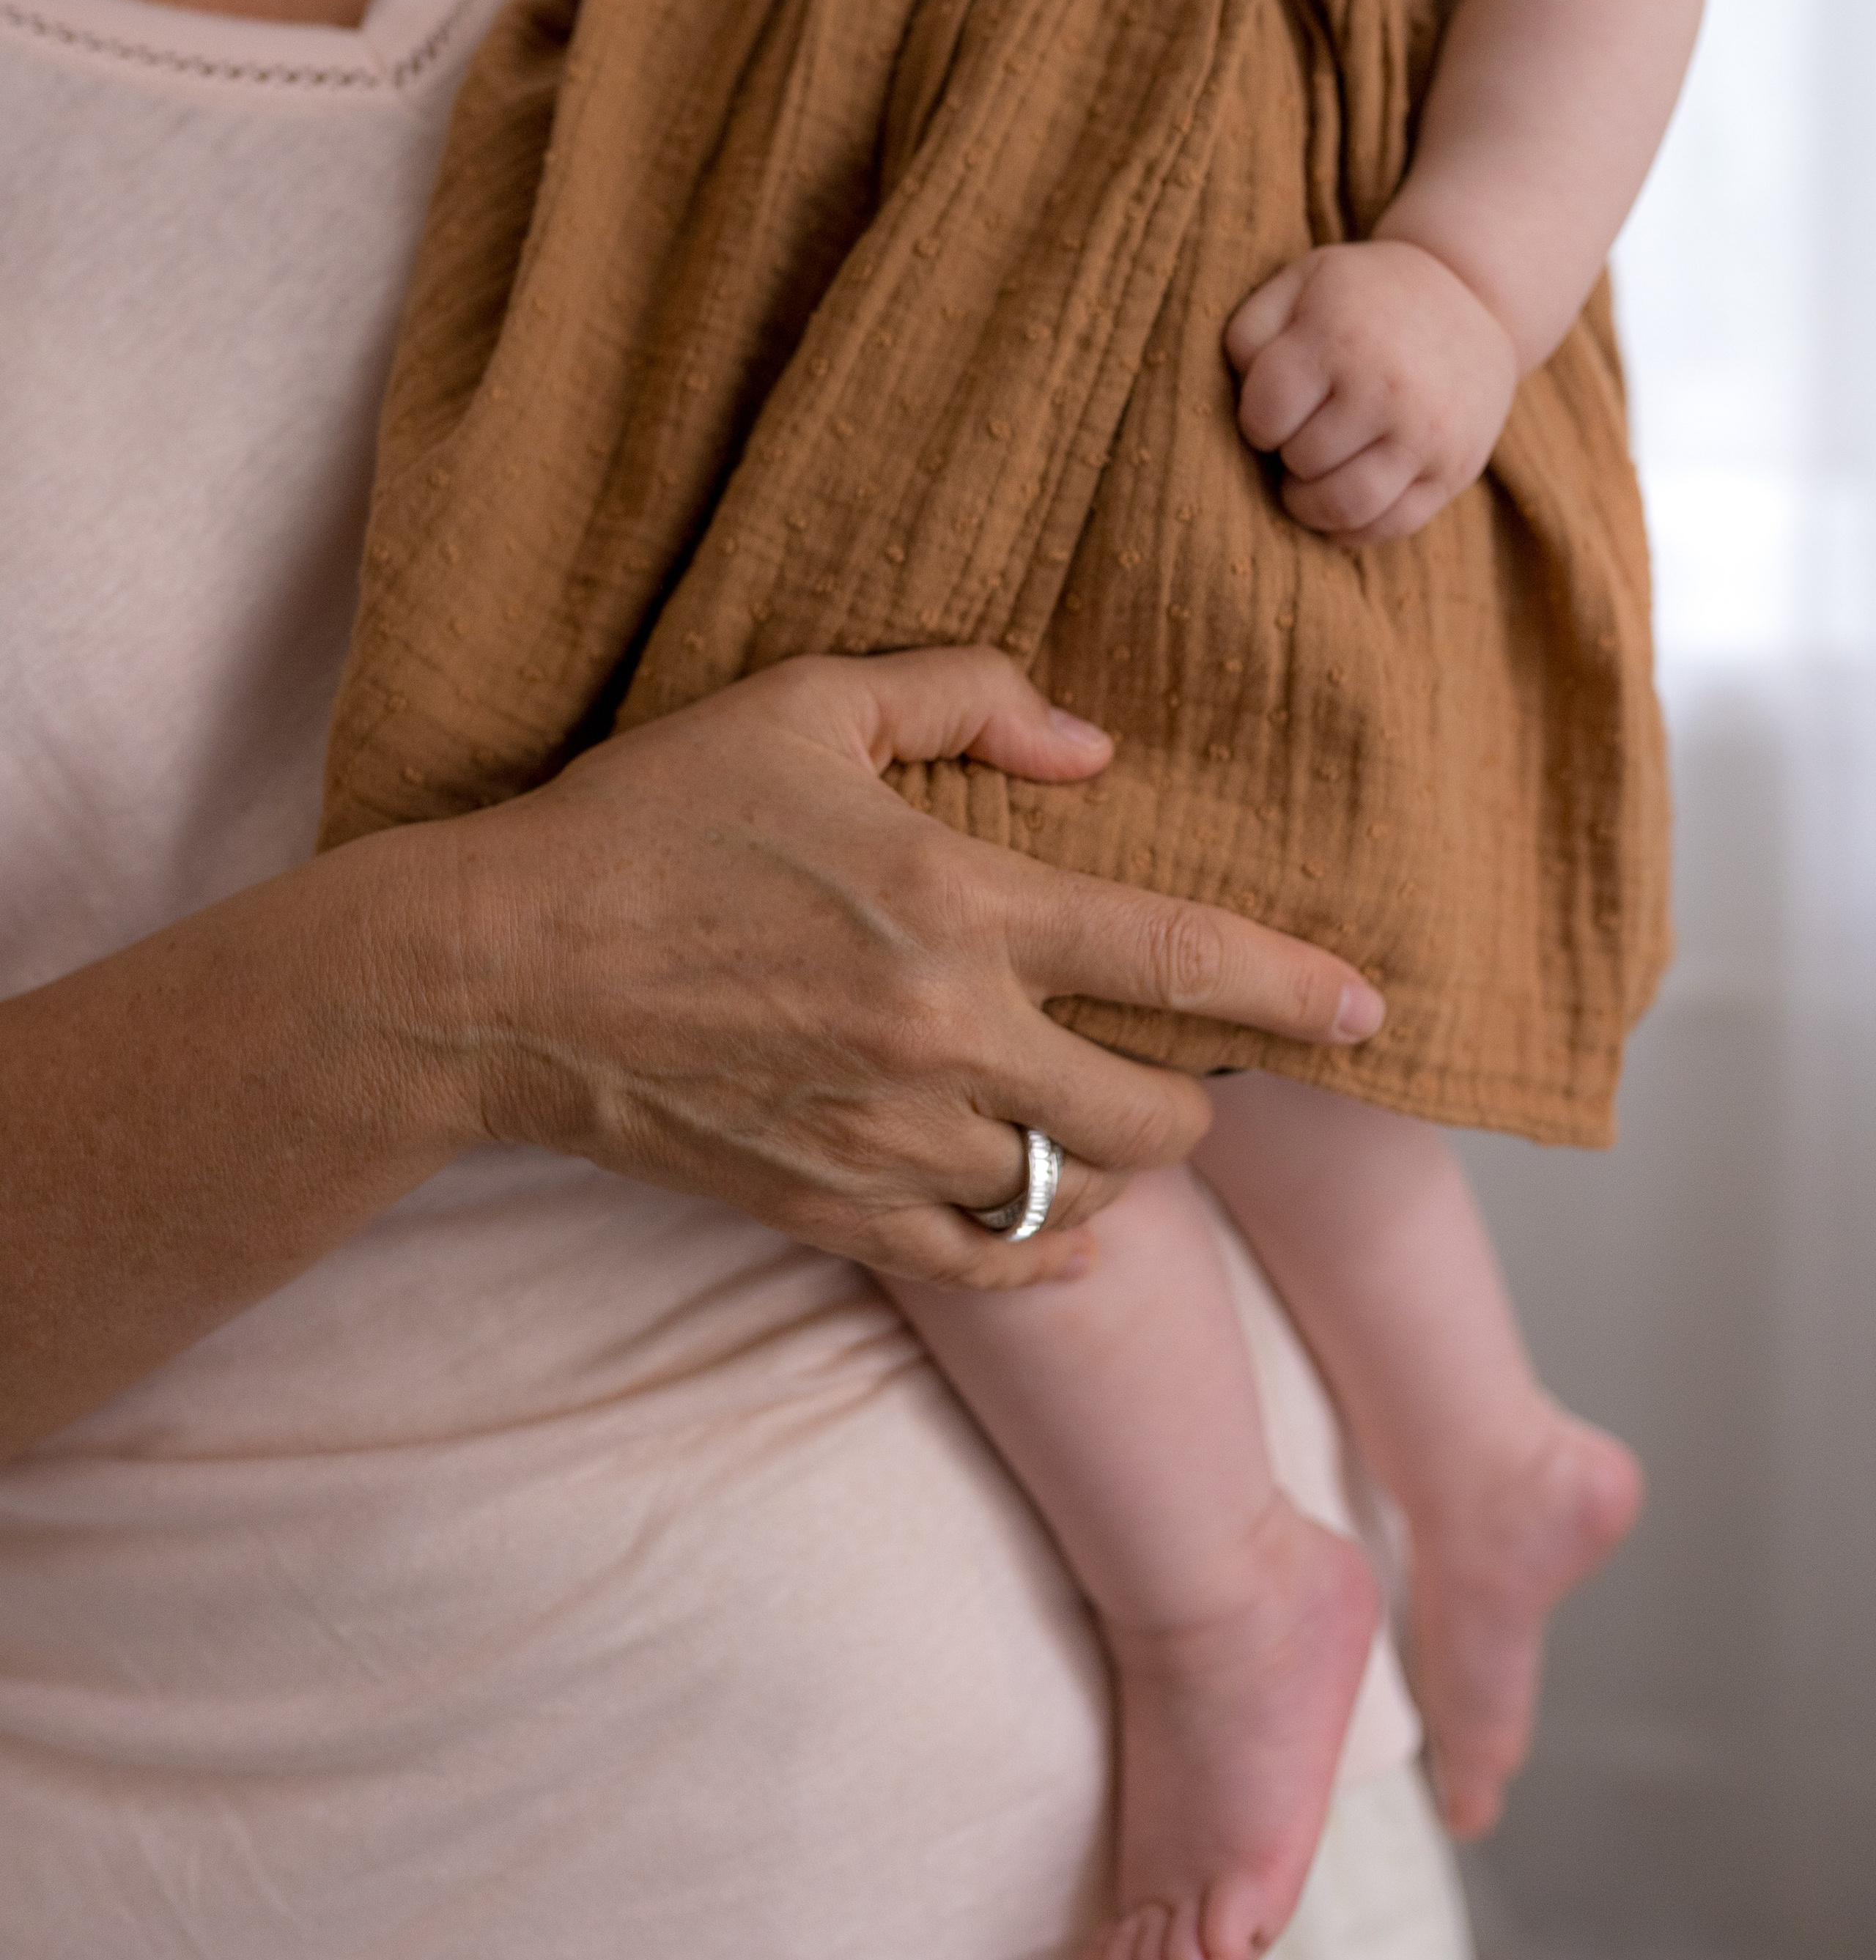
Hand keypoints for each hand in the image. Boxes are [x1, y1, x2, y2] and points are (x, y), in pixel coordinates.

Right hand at [434, 649, 1385, 1289]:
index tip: (1368, 1008)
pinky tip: (1056, 1226)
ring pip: (1074, 1197)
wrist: (505, 974)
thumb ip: (965, 694)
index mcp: (953, 907)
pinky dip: (1043, 1252)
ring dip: (1114, 1169)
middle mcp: (943, 1039)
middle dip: (1200, 1101)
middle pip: (1152, 1118)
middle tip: (1188, 1072)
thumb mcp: (805, 705)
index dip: (1290, 986)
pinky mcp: (832, 1211)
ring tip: (1101, 1129)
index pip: (1171, 957)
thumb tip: (1090, 746)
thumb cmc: (651, 821)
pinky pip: (985, 1265)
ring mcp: (888, 1141)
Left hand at [1225, 240, 1517, 544]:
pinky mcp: (1456, 469)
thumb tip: (1241, 390)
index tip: (1273, 409)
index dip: (1257, 421)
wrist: (1473, 295)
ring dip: (1312, 502)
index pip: (1265, 417)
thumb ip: (1251, 330)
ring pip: (1344, 507)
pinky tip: (1341, 501)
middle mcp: (1388, 389)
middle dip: (1289, 453)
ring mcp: (1427, 435)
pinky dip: (1354, 527)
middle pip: (1302, 461)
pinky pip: (1391, 526)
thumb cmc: (1365, 296)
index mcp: (1340, 340)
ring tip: (1311, 477)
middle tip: (1302, 433)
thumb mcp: (1301, 283)